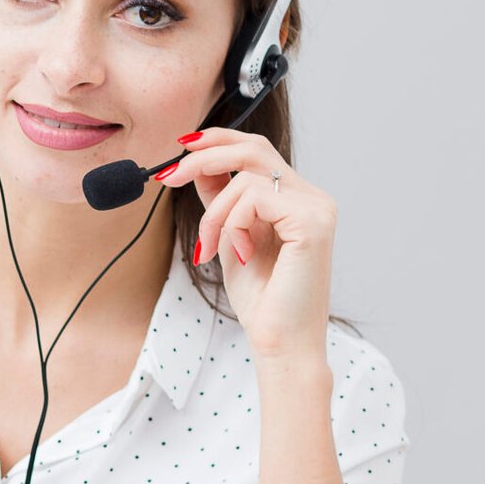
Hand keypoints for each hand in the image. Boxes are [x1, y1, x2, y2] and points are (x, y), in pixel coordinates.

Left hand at [157, 127, 335, 370]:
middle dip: (204, 157)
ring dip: (213, 212)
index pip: (257, 149)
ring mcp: (317, 208)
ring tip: (210, 247)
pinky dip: (231, 223)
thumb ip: (221, 199)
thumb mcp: (230, 236)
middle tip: (167, 176)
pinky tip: (240, 254)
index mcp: (298, 199)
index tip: (181, 147)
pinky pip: (253, 197)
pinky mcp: (313, 222)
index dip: (218, 140)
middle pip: (254, 148)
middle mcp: (313, 198)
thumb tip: (198, 163)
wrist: (280, 343)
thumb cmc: (261, 299)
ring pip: (246, 176)